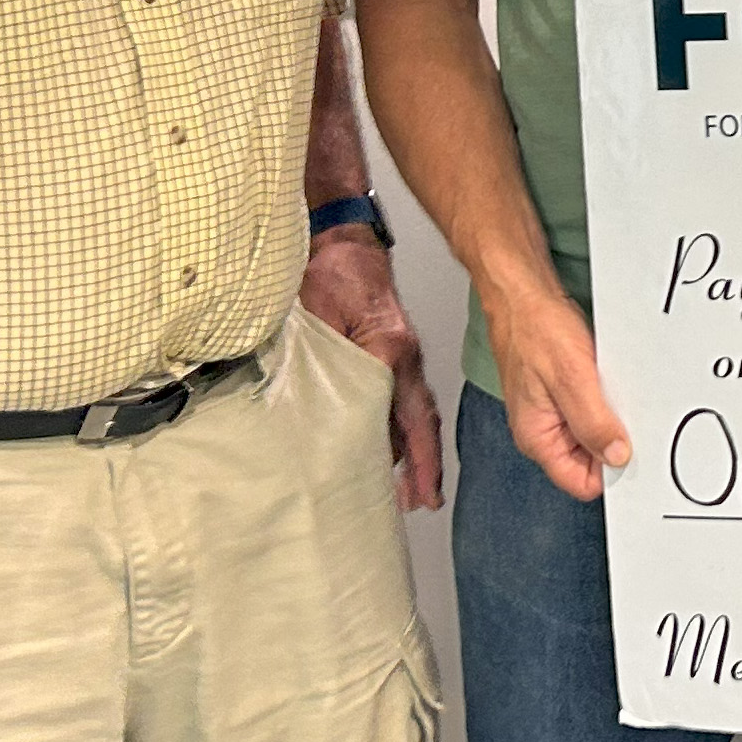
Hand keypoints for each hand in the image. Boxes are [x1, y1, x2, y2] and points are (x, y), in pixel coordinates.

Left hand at [300, 225, 442, 510]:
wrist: (339, 238)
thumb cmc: (328, 269)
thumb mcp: (318, 312)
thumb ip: (324, 356)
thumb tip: (323, 405)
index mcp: (390, 349)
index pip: (405, 412)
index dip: (414, 455)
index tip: (420, 491)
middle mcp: (403, 357)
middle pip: (419, 420)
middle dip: (423, 464)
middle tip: (421, 503)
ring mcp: (401, 355)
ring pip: (413, 413)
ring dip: (413, 452)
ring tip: (409, 492)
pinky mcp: (389, 352)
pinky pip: (401, 400)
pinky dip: (400, 430)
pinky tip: (388, 451)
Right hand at [486, 283, 633, 501]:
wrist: (522, 293)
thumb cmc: (534, 328)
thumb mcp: (571, 379)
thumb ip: (593, 424)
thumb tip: (618, 457)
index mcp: (537, 438)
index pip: (580, 482)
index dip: (610, 471)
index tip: (633, 450)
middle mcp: (543, 431)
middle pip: (591, 460)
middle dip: (614, 442)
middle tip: (629, 415)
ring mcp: (554, 412)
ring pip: (595, 432)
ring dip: (612, 417)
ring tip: (616, 391)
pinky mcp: (565, 392)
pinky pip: (595, 408)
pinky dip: (608, 398)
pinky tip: (611, 380)